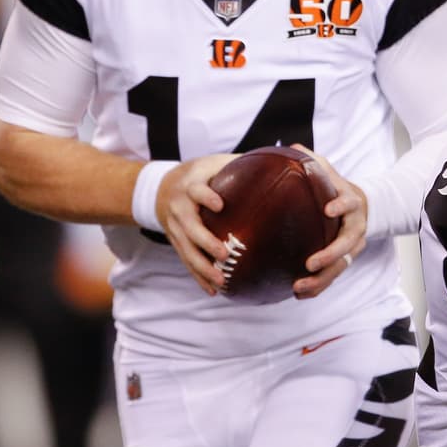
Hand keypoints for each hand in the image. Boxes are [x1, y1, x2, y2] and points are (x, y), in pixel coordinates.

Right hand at [156, 153, 237, 294]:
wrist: (160, 188)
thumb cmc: (199, 174)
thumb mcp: (214, 163)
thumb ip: (241, 162)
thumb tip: (286, 156)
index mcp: (190, 185)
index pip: (195, 191)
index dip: (206, 197)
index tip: (220, 205)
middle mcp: (179, 208)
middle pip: (190, 227)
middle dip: (206, 242)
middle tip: (224, 254)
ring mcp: (175, 228)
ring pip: (187, 250)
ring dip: (203, 268)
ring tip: (221, 281)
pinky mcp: (175, 242)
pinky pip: (186, 262)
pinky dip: (198, 277)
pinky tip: (213, 290)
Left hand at [291, 145, 364, 298]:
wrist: (363, 207)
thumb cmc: (337, 188)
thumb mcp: (328, 172)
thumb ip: (313, 161)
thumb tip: (292, 146)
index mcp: (351, 203)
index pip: (349, 203)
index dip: (341, 206)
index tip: (328, 209)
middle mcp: (356, 227)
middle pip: (347, 244)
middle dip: (330, 255)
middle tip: (310, 263)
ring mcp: (353, 246)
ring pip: (341, 266)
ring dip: (322, 279)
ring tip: (299, 286)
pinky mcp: (345, 260)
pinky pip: (333, 277)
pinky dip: (318, 287)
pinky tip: (298, 294)